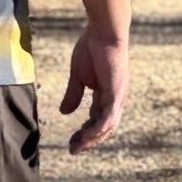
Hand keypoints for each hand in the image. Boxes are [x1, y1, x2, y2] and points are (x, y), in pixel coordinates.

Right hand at [60, 27, 128, 153]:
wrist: (104, 31)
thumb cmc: (92, 48)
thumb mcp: (78, 76)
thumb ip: (73, 95)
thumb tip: (64, 113)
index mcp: (108, 95)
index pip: (97, 120)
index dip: (85, 133)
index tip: (71, 142)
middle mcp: (116, 100)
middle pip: (103, 128)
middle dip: (88, 141)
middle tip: (73, 150)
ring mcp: (118, 97)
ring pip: (106, 127)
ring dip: (91, 140)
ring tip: (76, 148)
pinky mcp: (116, 94)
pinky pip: (107, 118)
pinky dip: (97, 130)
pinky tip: (86, 138)